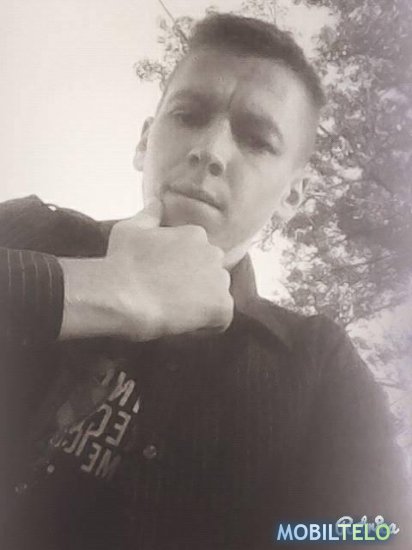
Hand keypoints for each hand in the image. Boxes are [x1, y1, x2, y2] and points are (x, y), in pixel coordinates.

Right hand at [59, 201, 232, 340]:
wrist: (123, 294)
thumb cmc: (122, 261)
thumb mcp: (130, 229)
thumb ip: (149, 215)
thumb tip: (157, 202)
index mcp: (196, 235)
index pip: (198, 256)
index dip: (181, 271)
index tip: (162, 280)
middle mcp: (213, 253)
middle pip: (211, 274)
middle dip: (195, 286)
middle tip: (168, 297)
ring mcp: (220, 280)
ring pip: (217, 296)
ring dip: (201, 305)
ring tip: (175, 312)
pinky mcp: (222, 306)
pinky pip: (221, 319)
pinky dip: (206, 325)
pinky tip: (184, 324)